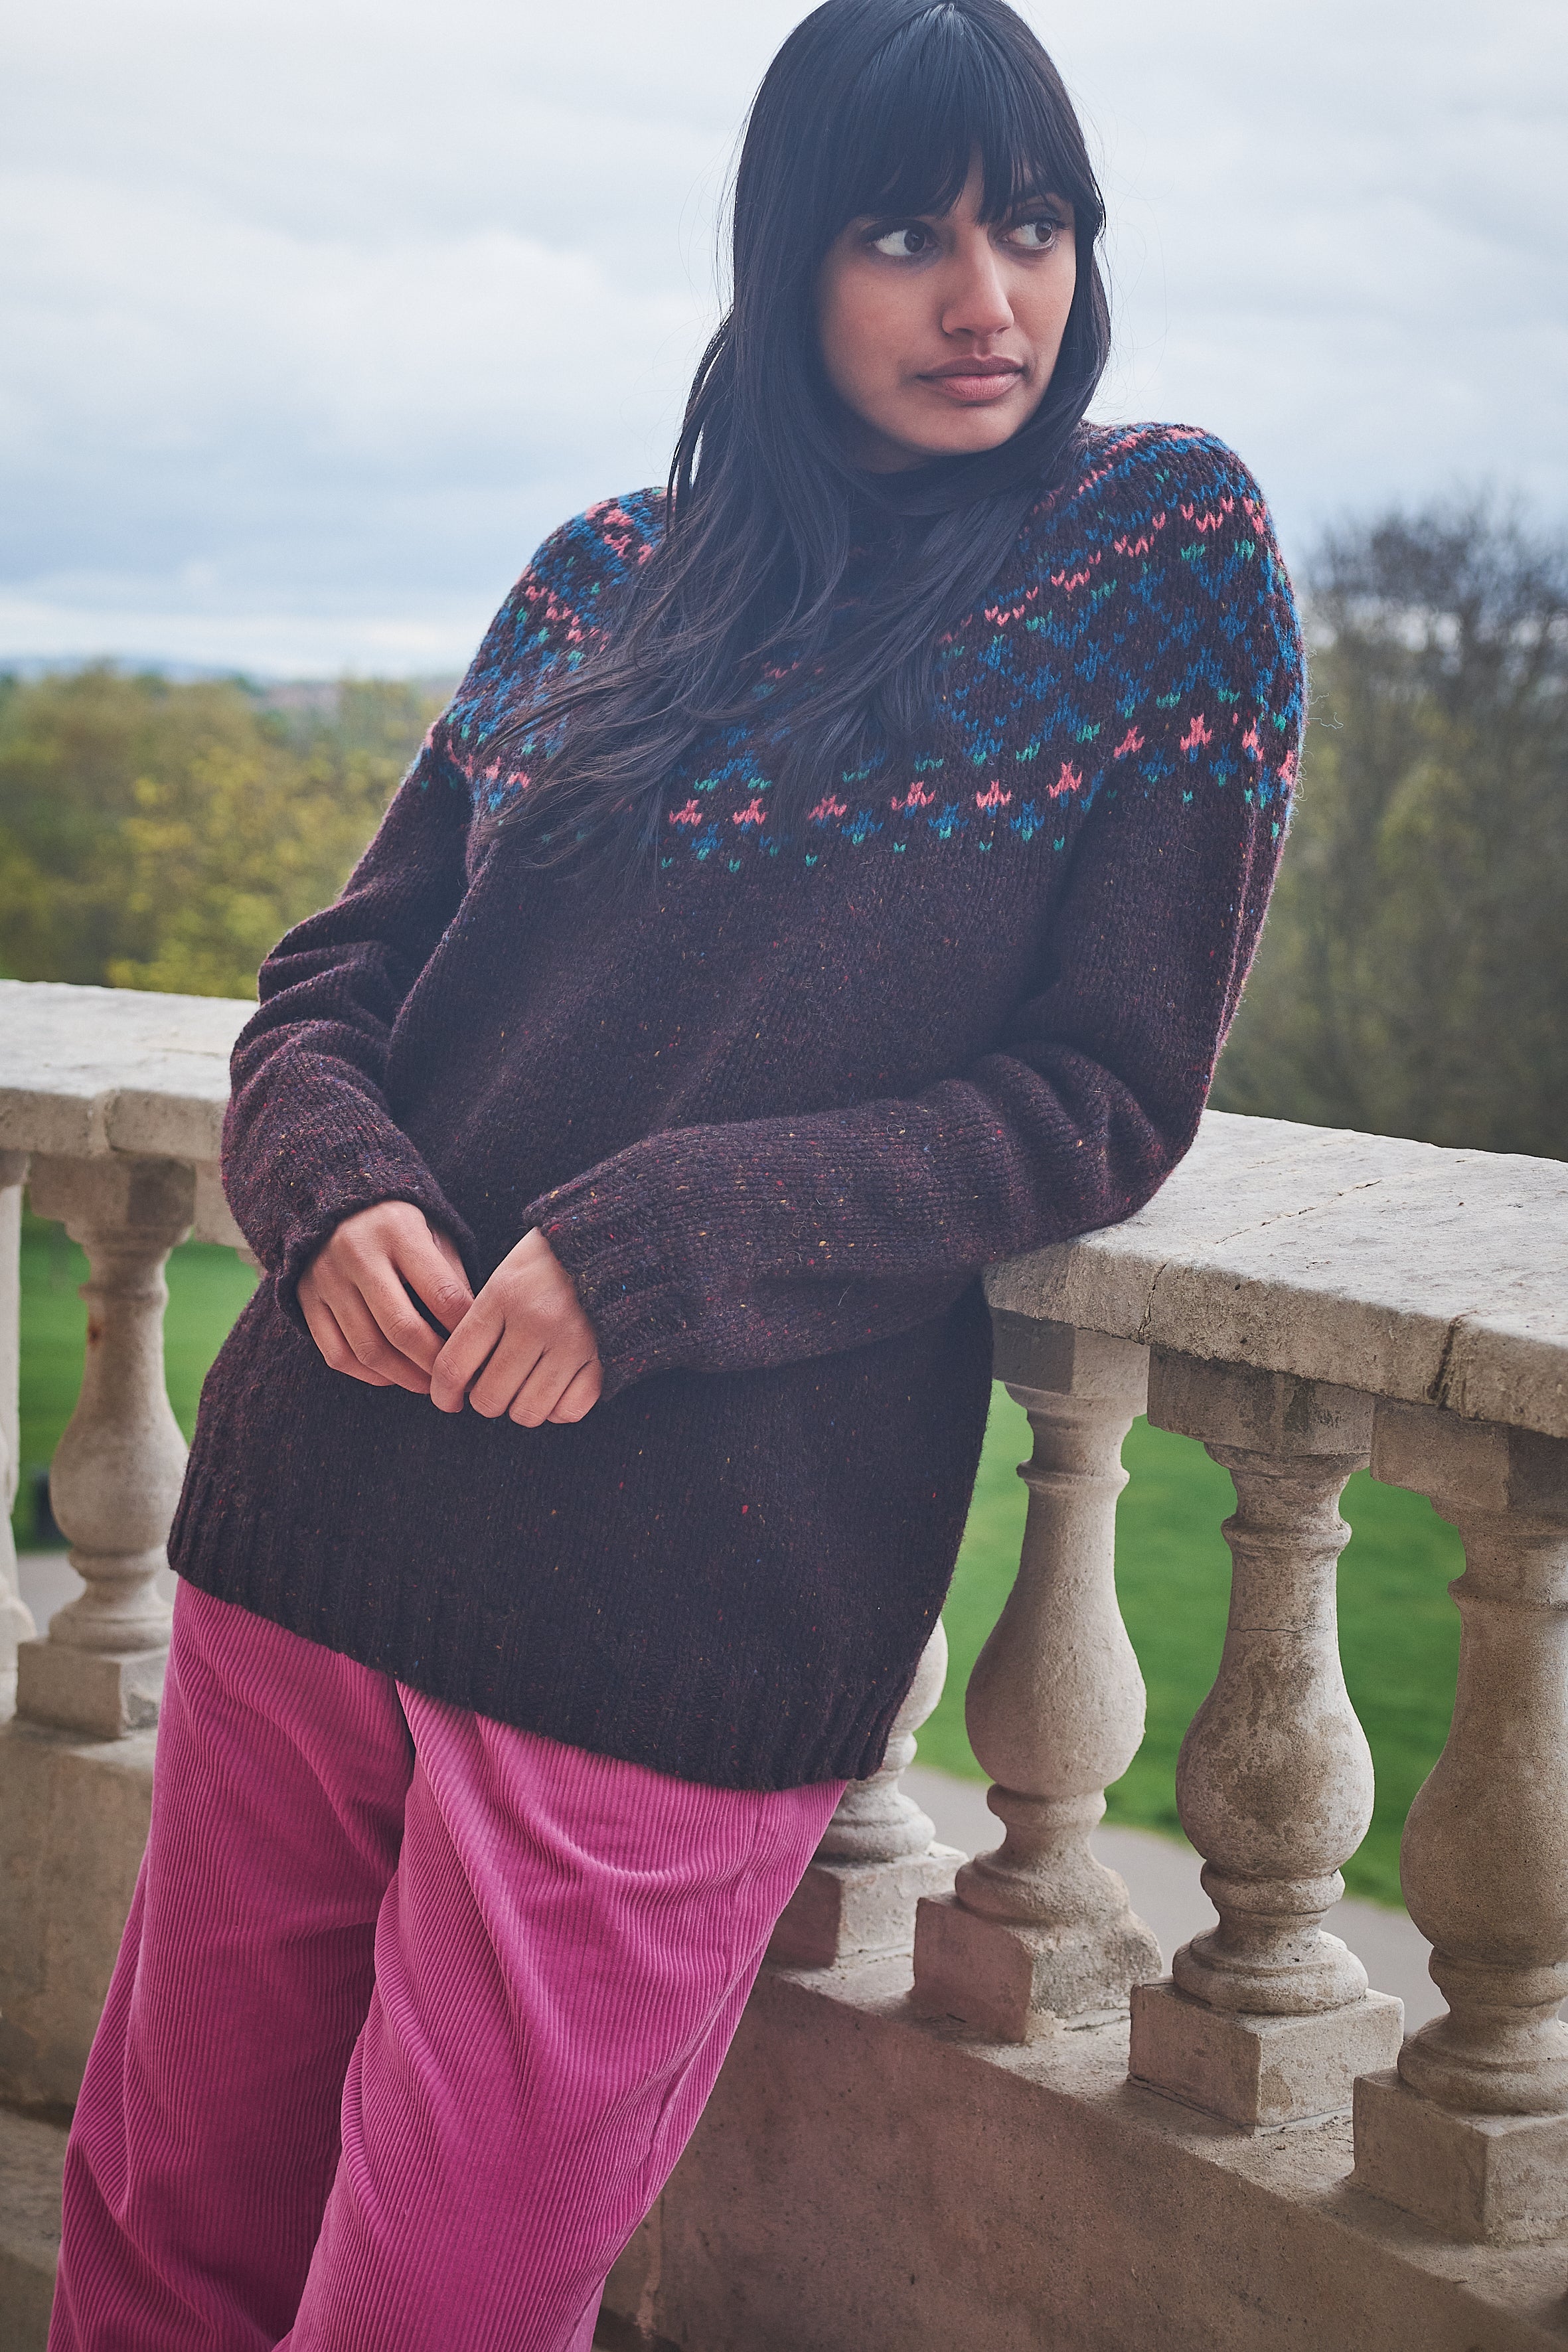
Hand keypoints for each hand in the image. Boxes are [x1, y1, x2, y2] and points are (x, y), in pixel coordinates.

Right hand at [299, 1201, 474, 1393]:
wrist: (334, 1202)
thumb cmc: (400, 1226)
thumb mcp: (434, 1233)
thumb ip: (454, 1278)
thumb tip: (474, 1335)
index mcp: (399, 1230)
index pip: (442, 1293)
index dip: (465, 1331)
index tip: (481, 1351)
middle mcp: (357, 1253)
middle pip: (402, 1329)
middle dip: (435, 1365)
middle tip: (457, 1382)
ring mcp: (327, 1278)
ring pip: (368, 1349)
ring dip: (404, 1378)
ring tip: (430, 1385)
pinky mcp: (306, 1299)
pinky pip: (337, 1354)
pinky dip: (368, 1375)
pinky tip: (392, 1376)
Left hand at [430, 1228, 602, 1426]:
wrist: (616, 1241)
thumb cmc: (552, 1261)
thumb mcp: (507, 1275)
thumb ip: (481, 1321)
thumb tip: (458, 1379)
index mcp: (504, 1295)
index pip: (455, 1364)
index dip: (443, 1393)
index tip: (446, 1400)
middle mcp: (537, 1321)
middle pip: (489, 1397)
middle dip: (484, 1401)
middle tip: (492, 1387)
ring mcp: (574, 1342)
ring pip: (528, 1412)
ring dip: (520, 1407)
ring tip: (525, 1388)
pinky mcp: (606, 1357)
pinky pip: (569, 1411)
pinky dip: (558, 1409)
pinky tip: (556, 1390)